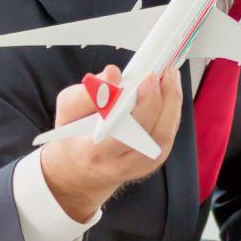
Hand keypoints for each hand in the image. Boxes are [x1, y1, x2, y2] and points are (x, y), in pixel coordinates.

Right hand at [38, 65, 183, 220]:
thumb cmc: (74, 134)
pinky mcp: (149, 164)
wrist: (81, 168)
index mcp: (93, 152)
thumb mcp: (67, 110)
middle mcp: (118, 165)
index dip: (141, 107)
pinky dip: (172, 113)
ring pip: (163, 138)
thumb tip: (113, 74)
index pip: (123, 134)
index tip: (146, 79)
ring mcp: (137, 167)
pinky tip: (170, 93)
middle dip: (163, 100)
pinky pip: (166, 138)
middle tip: (165, 72)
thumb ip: (86, 93)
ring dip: (173, 104)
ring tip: (171, 77)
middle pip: (152, 136)